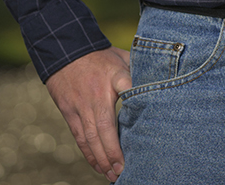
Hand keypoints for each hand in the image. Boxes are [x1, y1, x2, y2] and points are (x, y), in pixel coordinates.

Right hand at [45, 47, 131, 180]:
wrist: (64, 50)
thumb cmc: (100, 56)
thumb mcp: (121, 58)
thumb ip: (137, 73)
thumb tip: (159, 83)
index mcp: (111, 81)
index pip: (119, 104)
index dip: (123, 127)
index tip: (133, 145)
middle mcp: (94, 97)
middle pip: (102, 130)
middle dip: (112, 154)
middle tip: (122, 172)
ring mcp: (79, 106)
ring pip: (88, 138)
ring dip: (100, 158)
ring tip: (111, 174)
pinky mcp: (69, 112)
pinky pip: (78, 136)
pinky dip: (87, 153)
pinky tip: (97, 165)